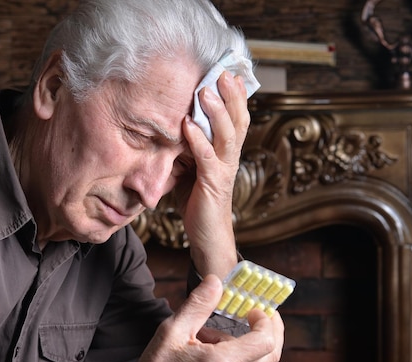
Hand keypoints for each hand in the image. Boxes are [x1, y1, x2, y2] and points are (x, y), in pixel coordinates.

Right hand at [126, 275, 283, 361]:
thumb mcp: (172, 331)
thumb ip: (198, 304)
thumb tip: (216, 281)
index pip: (265, 340)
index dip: (266, 321)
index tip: (254, 310)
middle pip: (271, 354)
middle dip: (268, 331)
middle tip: (256, 316)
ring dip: (241, 349)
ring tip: (207, 344)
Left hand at [176, 71, 251, 277]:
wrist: (208, 240)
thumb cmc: (199, 204)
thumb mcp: (191, 170)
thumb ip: (188, 150)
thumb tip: (173, 127)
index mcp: (226, 154)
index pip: (236, 120)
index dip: (235, 98)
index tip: (228, 74)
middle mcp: (230, 159)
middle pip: (238, 122)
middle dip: (231, 96)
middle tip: (222, 73)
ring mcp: (224, 172)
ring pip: (227, 136)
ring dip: (217, 112)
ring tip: (206, 91)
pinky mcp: (214, 185)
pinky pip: (207, 159)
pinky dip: (198, 140)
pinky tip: (187, 125)